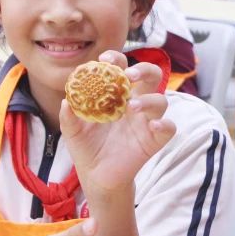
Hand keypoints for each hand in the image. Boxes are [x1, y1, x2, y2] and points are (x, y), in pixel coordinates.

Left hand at [60, 51, 175, 194]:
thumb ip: (68, 116)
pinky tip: (153, 126)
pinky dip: (164, 124)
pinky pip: (169, 128)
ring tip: (131, 107)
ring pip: (161, 100)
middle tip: (129, 75)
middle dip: (143, 70)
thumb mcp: (72, 131)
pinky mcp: (154, 140)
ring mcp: (147, 121)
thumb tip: (66, 101)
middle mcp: (135, 103)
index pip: (122, 68)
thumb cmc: (86, 148)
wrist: (95, 176)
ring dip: (149, 100)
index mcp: (116, 95)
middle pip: (151, 76)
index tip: (105, 60)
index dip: (117, 59)